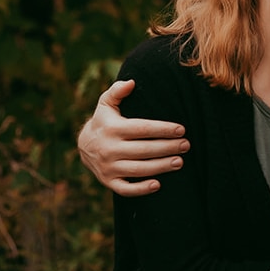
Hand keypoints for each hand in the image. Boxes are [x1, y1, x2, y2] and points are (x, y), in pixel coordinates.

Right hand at [77, 79, 189, 196]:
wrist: (83, 146)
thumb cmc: (104, 121)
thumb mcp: (106, 104)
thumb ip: (117, 91)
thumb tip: (132, 82)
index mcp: (112, 128)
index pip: (142, 129)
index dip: (163, 129)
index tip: (181, 129)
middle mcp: (110, 148)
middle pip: (144, 150)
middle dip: (167, 147)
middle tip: (186, 145)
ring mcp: (108, 167)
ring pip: (139, 169)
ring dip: (161, 167)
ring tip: (180, 162)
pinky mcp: (108, 181)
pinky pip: (125, 189)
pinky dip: (141, 189)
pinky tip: (158, 184)